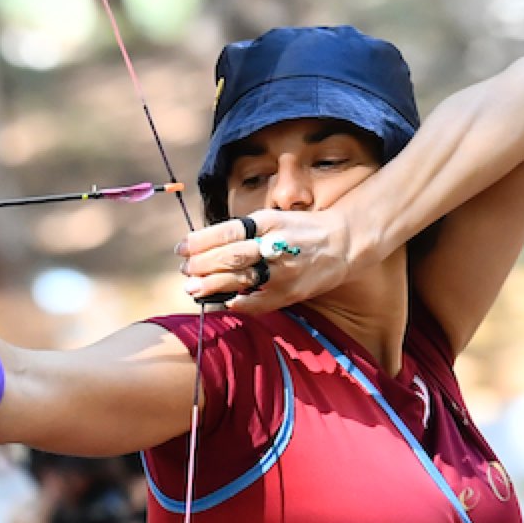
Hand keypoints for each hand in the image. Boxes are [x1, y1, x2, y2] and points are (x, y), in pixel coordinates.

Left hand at [176, 210, 359, 311]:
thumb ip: (242, 232)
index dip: (200, 242)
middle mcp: (276, 245)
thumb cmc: (299, 230)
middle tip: (185, 272)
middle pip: (230, 257)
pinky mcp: (290, 293)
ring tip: (193, 288)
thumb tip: (202, 247)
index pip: (227, 232)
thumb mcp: (272, 219)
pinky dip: (237, 303)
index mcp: (268, 222)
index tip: (181, 249)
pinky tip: (223, 302)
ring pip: (241, 280)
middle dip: (202, 265)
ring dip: (212, 285)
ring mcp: (283, 272)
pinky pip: (257, 303)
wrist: (342, 244)